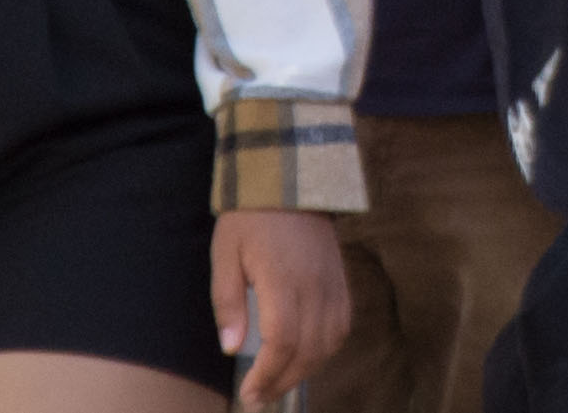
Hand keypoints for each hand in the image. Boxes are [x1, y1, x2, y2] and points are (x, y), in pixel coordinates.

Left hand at [213, 207, 349, 405]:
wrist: (290, 177)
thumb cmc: (250, 216)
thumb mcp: (225, 253)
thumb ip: (229, 302)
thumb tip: (232, 348)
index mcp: (282, 277)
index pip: (283, 340)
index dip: (267, 374)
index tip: (249, 392)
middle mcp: (315, 284)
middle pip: (308, 349)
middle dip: (283, 381)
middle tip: (259, 397)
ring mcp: (333, 282)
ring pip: (330, 342)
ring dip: (306, 370)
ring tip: (280, 382)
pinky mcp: (342, 279)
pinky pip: (342, 325)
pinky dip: (327, 349)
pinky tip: (307, 357)